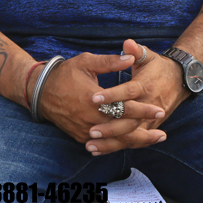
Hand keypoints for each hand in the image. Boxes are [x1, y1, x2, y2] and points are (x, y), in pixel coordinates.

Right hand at [38, 52, 165, 148]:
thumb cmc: (65, 74)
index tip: (159, 108)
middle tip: (162, 131)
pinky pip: (103, 144)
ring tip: (153, 139)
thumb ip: (110, 62)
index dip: (143, 109)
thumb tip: (130, 58)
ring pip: (115, 140)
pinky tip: (132, 142)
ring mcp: (85, 130)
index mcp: (94, 99)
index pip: (124, 108)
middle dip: (144, 129)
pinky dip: (119, 144)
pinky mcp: (81, 137)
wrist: (40, 91)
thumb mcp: (86, 62)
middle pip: (123, 129)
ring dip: (136, 141)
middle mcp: (90, 119)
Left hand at [85, 39, 186, 154]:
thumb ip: (136, 51)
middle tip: (90, 130)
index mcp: (146, 86)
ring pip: (130, 134)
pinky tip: (99, 151)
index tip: (93, 98)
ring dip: (111, 142)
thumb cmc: (158, 67)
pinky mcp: (149, 128)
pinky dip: (117, 146)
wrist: (179, 81)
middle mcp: (149, 105)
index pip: (128, 92)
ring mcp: (150, 119)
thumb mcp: (148, 56)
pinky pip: (132, 140)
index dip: (112, 95)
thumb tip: (127, 44)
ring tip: (91, 145)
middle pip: (129, 120)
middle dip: (110, 127)